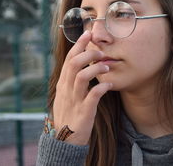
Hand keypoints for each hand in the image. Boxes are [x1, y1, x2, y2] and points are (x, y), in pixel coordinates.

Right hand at [52, 30, 111, 144]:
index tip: (88, 32)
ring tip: (106, 66)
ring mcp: (74, 100)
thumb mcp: (67, 94)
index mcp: (63, 83)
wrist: (65, 139)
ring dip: (95, 69)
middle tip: (100, 51)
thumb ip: (72, 79)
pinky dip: (101, 88)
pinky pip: (92, 96)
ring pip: (81, 77)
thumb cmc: (69, 113)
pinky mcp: (83, 112)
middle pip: (73, 64)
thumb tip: (80, 62)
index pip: (69, 59)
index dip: (78, 45)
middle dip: (87, 53)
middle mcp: (66, 89)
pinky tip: (109, 85)